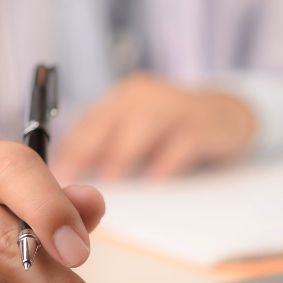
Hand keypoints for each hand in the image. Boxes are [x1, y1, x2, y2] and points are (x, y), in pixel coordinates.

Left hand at [51, 73, 255, 179]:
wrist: (228, 118)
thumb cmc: (173, 133)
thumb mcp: (139, 136)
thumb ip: (111, 151)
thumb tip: (75, 186)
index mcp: (122, 99)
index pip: (88, 121)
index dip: (69, 149)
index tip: (53, 176)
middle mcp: (144, 96)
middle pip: (109, 119)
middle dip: (87, 149)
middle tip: (72, 180)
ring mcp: (176, 105)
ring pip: (144, 124)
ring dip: (124, 153)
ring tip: (111, 181)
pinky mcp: (204, 123)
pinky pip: (183, 140)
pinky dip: (168, 161)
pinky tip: (156, 181)